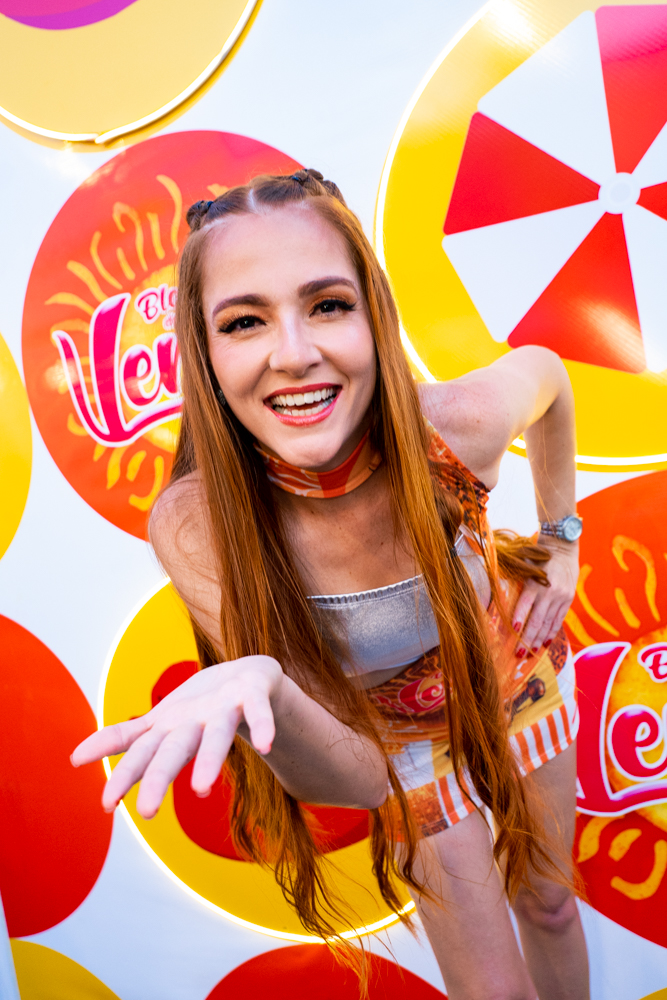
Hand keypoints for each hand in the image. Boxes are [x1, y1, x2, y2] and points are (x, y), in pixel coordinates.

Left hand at [71, 654, 282, 818]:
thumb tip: (71, 757)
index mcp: (171, 728)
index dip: (125, 776)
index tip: (106, 805)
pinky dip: (262, 725)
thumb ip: (123, 741)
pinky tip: (266, 746)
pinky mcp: (253, 693)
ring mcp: (224, 705)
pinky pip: (258, 710)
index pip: (142, 753)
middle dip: (159, 775)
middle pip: (174, 747)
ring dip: (210, 758)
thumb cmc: (199, 707)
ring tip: (202, 788)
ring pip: (217, 733)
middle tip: (145, 811)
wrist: (248, 675)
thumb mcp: (161, 727)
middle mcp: (193, 718)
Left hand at [512, 539, 578, 655]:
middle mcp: (549, 591)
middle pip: (537, 620)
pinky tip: (546, 643)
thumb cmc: (536, 555)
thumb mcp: (524, 566)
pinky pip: (559, 619)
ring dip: (539, 640)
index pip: (524, 606)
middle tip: (518, 654)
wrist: (562, 546)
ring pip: (548, 623)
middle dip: (527, 639)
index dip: (518, 620)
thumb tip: (503, 605)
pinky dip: (552, 632)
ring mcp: (561, 596)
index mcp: (535, 582)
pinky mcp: (568, 599)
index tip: (512, 634)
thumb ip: (517, 584)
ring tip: (531, 653)